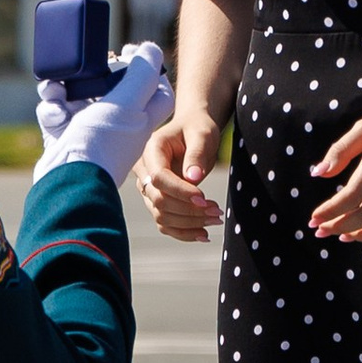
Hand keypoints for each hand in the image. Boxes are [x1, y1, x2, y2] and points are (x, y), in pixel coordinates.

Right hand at [36, 42, 173, 184]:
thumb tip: (151, 50)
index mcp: (141, 118)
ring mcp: (90, 131)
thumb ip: (142, 74)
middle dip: (97, 72)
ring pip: (79, 96)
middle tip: (90, 64)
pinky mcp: (65, 137)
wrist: (67, 180)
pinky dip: (52, 107)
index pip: (156, 91)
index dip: (149, 69)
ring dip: (66, 87)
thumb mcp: (128, 102)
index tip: (130, 51)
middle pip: (113, 89)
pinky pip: (57, 112)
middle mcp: (118, 125)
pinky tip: (54, 109)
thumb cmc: (103, 142)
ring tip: (58, 88)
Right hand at [138, 107, 225, 243]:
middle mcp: (144, 171)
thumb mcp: (202, 134)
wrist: (193, 130)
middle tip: (217, 211)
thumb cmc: (198, 128)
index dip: (180, 192)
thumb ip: (197, 153)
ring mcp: (148, 188)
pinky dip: (183, 232)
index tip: (204, 198)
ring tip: (216, 219)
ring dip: (189, 223)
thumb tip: (193, 178)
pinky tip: (203, 234)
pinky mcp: (156, 201)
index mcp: (152, 150)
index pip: (159, 178)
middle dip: (189, 210)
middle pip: (159, 201)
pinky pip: (164, 223)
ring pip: (161, 216)